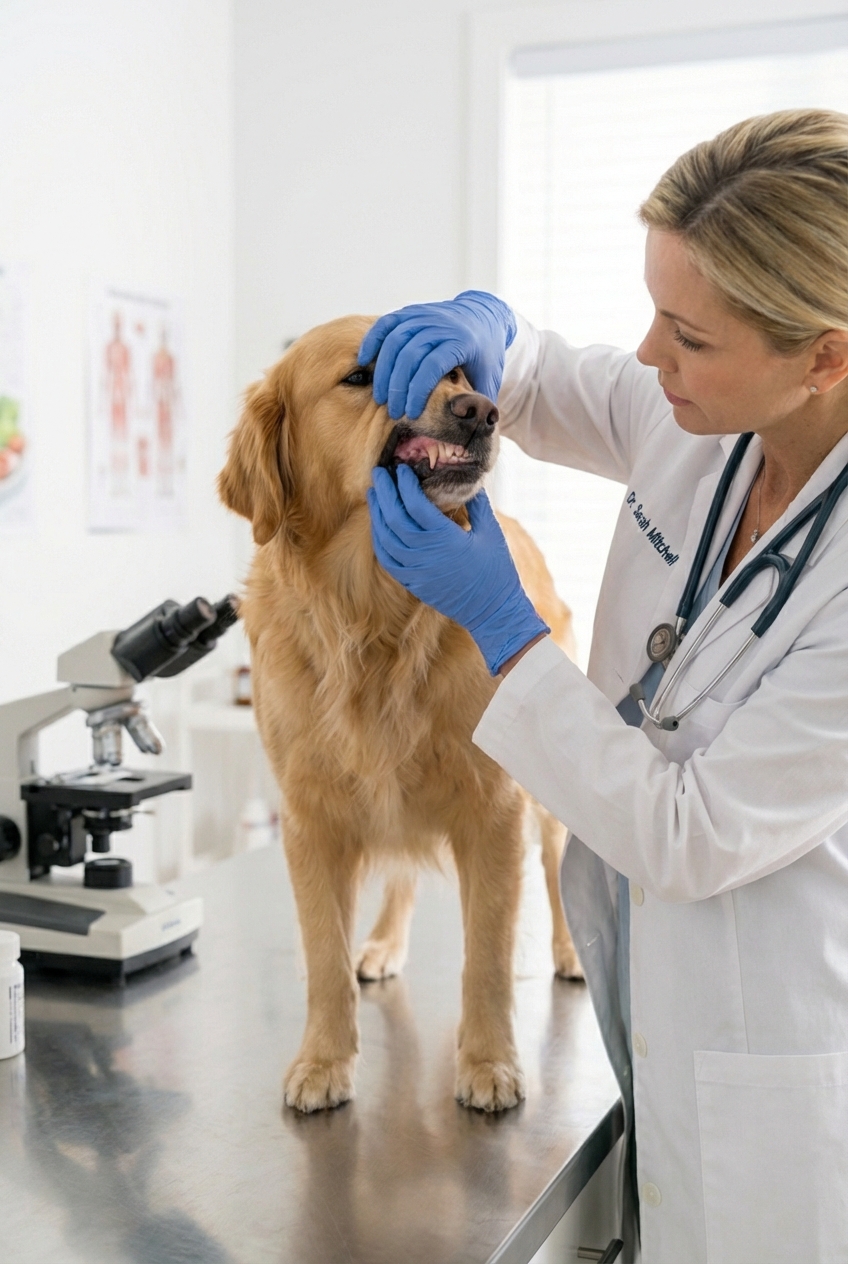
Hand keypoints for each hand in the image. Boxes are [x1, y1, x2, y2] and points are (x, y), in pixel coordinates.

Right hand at [358, 291, 516, 419]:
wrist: (484, 317)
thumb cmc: (485, 355)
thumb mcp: (489, 379)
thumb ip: (480, 404)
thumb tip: (471, 433)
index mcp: (462, 341)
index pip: (432, 366)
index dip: (418, 392)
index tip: (412, 414)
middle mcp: (441, 325)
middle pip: (409, 355)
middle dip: (398, 387)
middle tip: (393, 412)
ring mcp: (424, 316)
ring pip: (394, 340)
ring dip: (383, 371)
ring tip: (381, 396)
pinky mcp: (410, 312)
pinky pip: (385, 324)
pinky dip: (372, 341)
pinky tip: (364, 361)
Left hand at [368, 465, 548, 674]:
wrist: (493, 611)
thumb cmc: (497, 570)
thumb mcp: (492, 532)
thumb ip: (479, 504)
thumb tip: (470, 479)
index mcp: (446, 538)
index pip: (415, 505)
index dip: (405, 485)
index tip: (401, 469)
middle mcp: (426, 554)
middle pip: (394, 518)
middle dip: (385, 492)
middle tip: (379, 473)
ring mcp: (416, 571)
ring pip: (386, 538)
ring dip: (377, 514)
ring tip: (374, 494)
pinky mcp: (412, 584)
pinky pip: (387, 559)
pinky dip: (379, 539)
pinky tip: (378, 526)